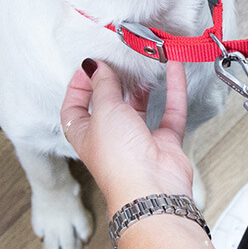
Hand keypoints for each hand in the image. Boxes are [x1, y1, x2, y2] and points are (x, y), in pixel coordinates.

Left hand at [60, 59, 192, 213]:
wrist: (151, 189)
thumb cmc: (119, 160)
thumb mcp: (103, 111)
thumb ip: (102, 85)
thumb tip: (94, 66)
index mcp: (85, 135)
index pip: (73, 107)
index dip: (77, 86)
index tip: (88, 67)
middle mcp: (110, 139)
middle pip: (109, 105)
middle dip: (114, 82)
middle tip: (119, 59)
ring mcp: (138, 141)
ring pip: (140, 107)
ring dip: (143, 86)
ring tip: (145, 63)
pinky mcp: (164, 143)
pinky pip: (170, 110)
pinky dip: (173, 89)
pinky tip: (173, 68)